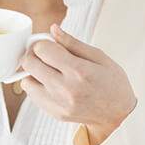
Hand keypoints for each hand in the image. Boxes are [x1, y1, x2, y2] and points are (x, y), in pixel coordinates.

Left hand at [20, 23, 136, 144]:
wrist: (119, 115)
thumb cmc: (112, 83)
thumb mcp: (99, 57)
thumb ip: (73, 43)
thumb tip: (53, 29)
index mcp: (79, 70)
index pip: (42, 49)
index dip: (43, 43)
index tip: (49, 45)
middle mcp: (66, 88)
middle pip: (29, 63)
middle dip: (34, 55)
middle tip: (45, 55)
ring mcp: (59, 103)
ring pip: (26, 81)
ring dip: (33, 72)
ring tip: (48, 71)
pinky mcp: (54, 113)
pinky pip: (31, 95)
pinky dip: (36, 86)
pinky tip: (51, 83)